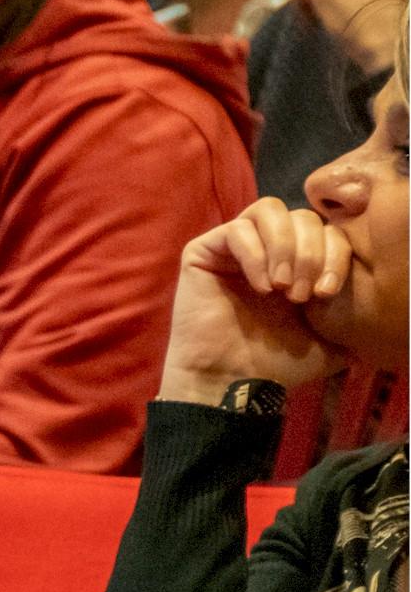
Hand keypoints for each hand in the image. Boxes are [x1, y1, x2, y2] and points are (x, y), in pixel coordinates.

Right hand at [157, 196, 348, 403]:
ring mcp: (234, 248)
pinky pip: (238, 228)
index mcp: (297, 263)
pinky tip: (259, 286)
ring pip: (270, 210)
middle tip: (299, 295)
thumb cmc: (276, 363)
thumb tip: (387, 313)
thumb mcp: (332, 339)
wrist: (232, 381)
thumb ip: (353, 318)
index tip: (326, 293)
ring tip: (279, 287)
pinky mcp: (204, 251)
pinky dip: (254, 254)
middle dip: (309, 254)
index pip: (327, 230)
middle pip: (302, 216)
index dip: (334, 254)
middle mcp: (267, 249)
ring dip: (283, 247)